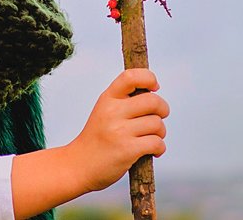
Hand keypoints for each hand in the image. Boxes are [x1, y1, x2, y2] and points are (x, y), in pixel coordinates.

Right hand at [66, 68, 169, 192]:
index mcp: (107, 98)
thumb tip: (154, 93)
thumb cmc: (98, 138)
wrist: (79, 165)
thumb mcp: (104, 112)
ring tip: (150, 138)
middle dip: (163, 110)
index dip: (149, 78)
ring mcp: (119, 130)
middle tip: (157, 117)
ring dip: (160, 133)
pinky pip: (157, 143)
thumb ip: (124, 101)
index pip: (131, 76)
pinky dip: (159, 148)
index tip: (154, 88)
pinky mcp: (127, 149)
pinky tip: (152, 152)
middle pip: (153, 101)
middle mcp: (112, 111)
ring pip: (157, 124)